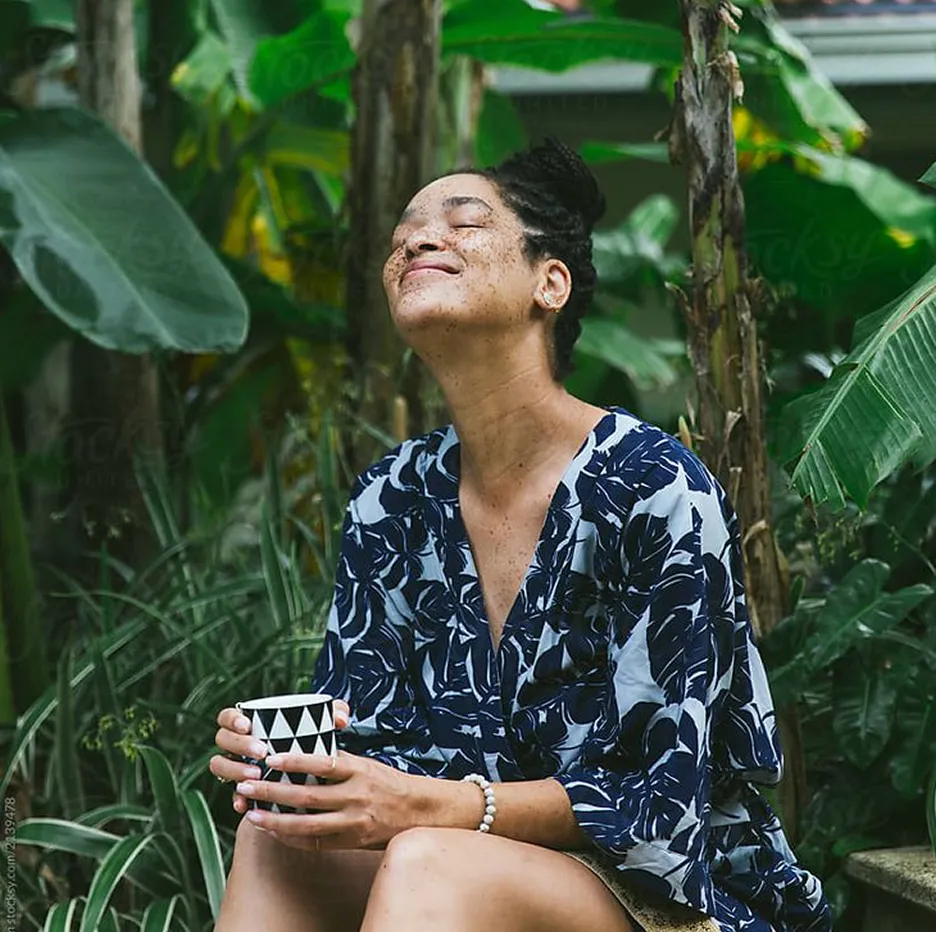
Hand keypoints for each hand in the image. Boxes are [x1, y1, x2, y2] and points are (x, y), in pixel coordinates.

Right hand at [209, 700, 350, 813]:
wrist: (306, 779)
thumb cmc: (309, 742)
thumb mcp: (320, 726)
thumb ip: (332, 714)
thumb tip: (341, 718)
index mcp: (250, 723)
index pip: (228, 716)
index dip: (233, 719)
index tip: (249, 724)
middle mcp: (238, 744)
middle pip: (223, 739)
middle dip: (239, 744)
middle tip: (262, 751)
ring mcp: (236, 766)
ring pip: (220, 765)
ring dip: (234, 769)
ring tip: (254, 775)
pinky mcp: (242, 789)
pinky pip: (230, 794)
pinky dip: (236, 799)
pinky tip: (245, 806)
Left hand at [234, 750, 420, 851]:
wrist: (417, 811)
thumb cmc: (387, 783)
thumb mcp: (367, 765)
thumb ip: (338, 762)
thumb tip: (304, 752)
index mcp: (359, 770)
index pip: (323, 762)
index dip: (295, 760)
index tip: (271, 757)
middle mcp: (356, 796)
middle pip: (308, 795)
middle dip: (273, 791)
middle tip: (247, 785)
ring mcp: (353, 821)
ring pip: (307, 824)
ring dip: (276, 821)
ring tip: (253, 814)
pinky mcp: (352, 842)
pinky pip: (316, 843)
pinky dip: (292, 838)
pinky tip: (274, 832)